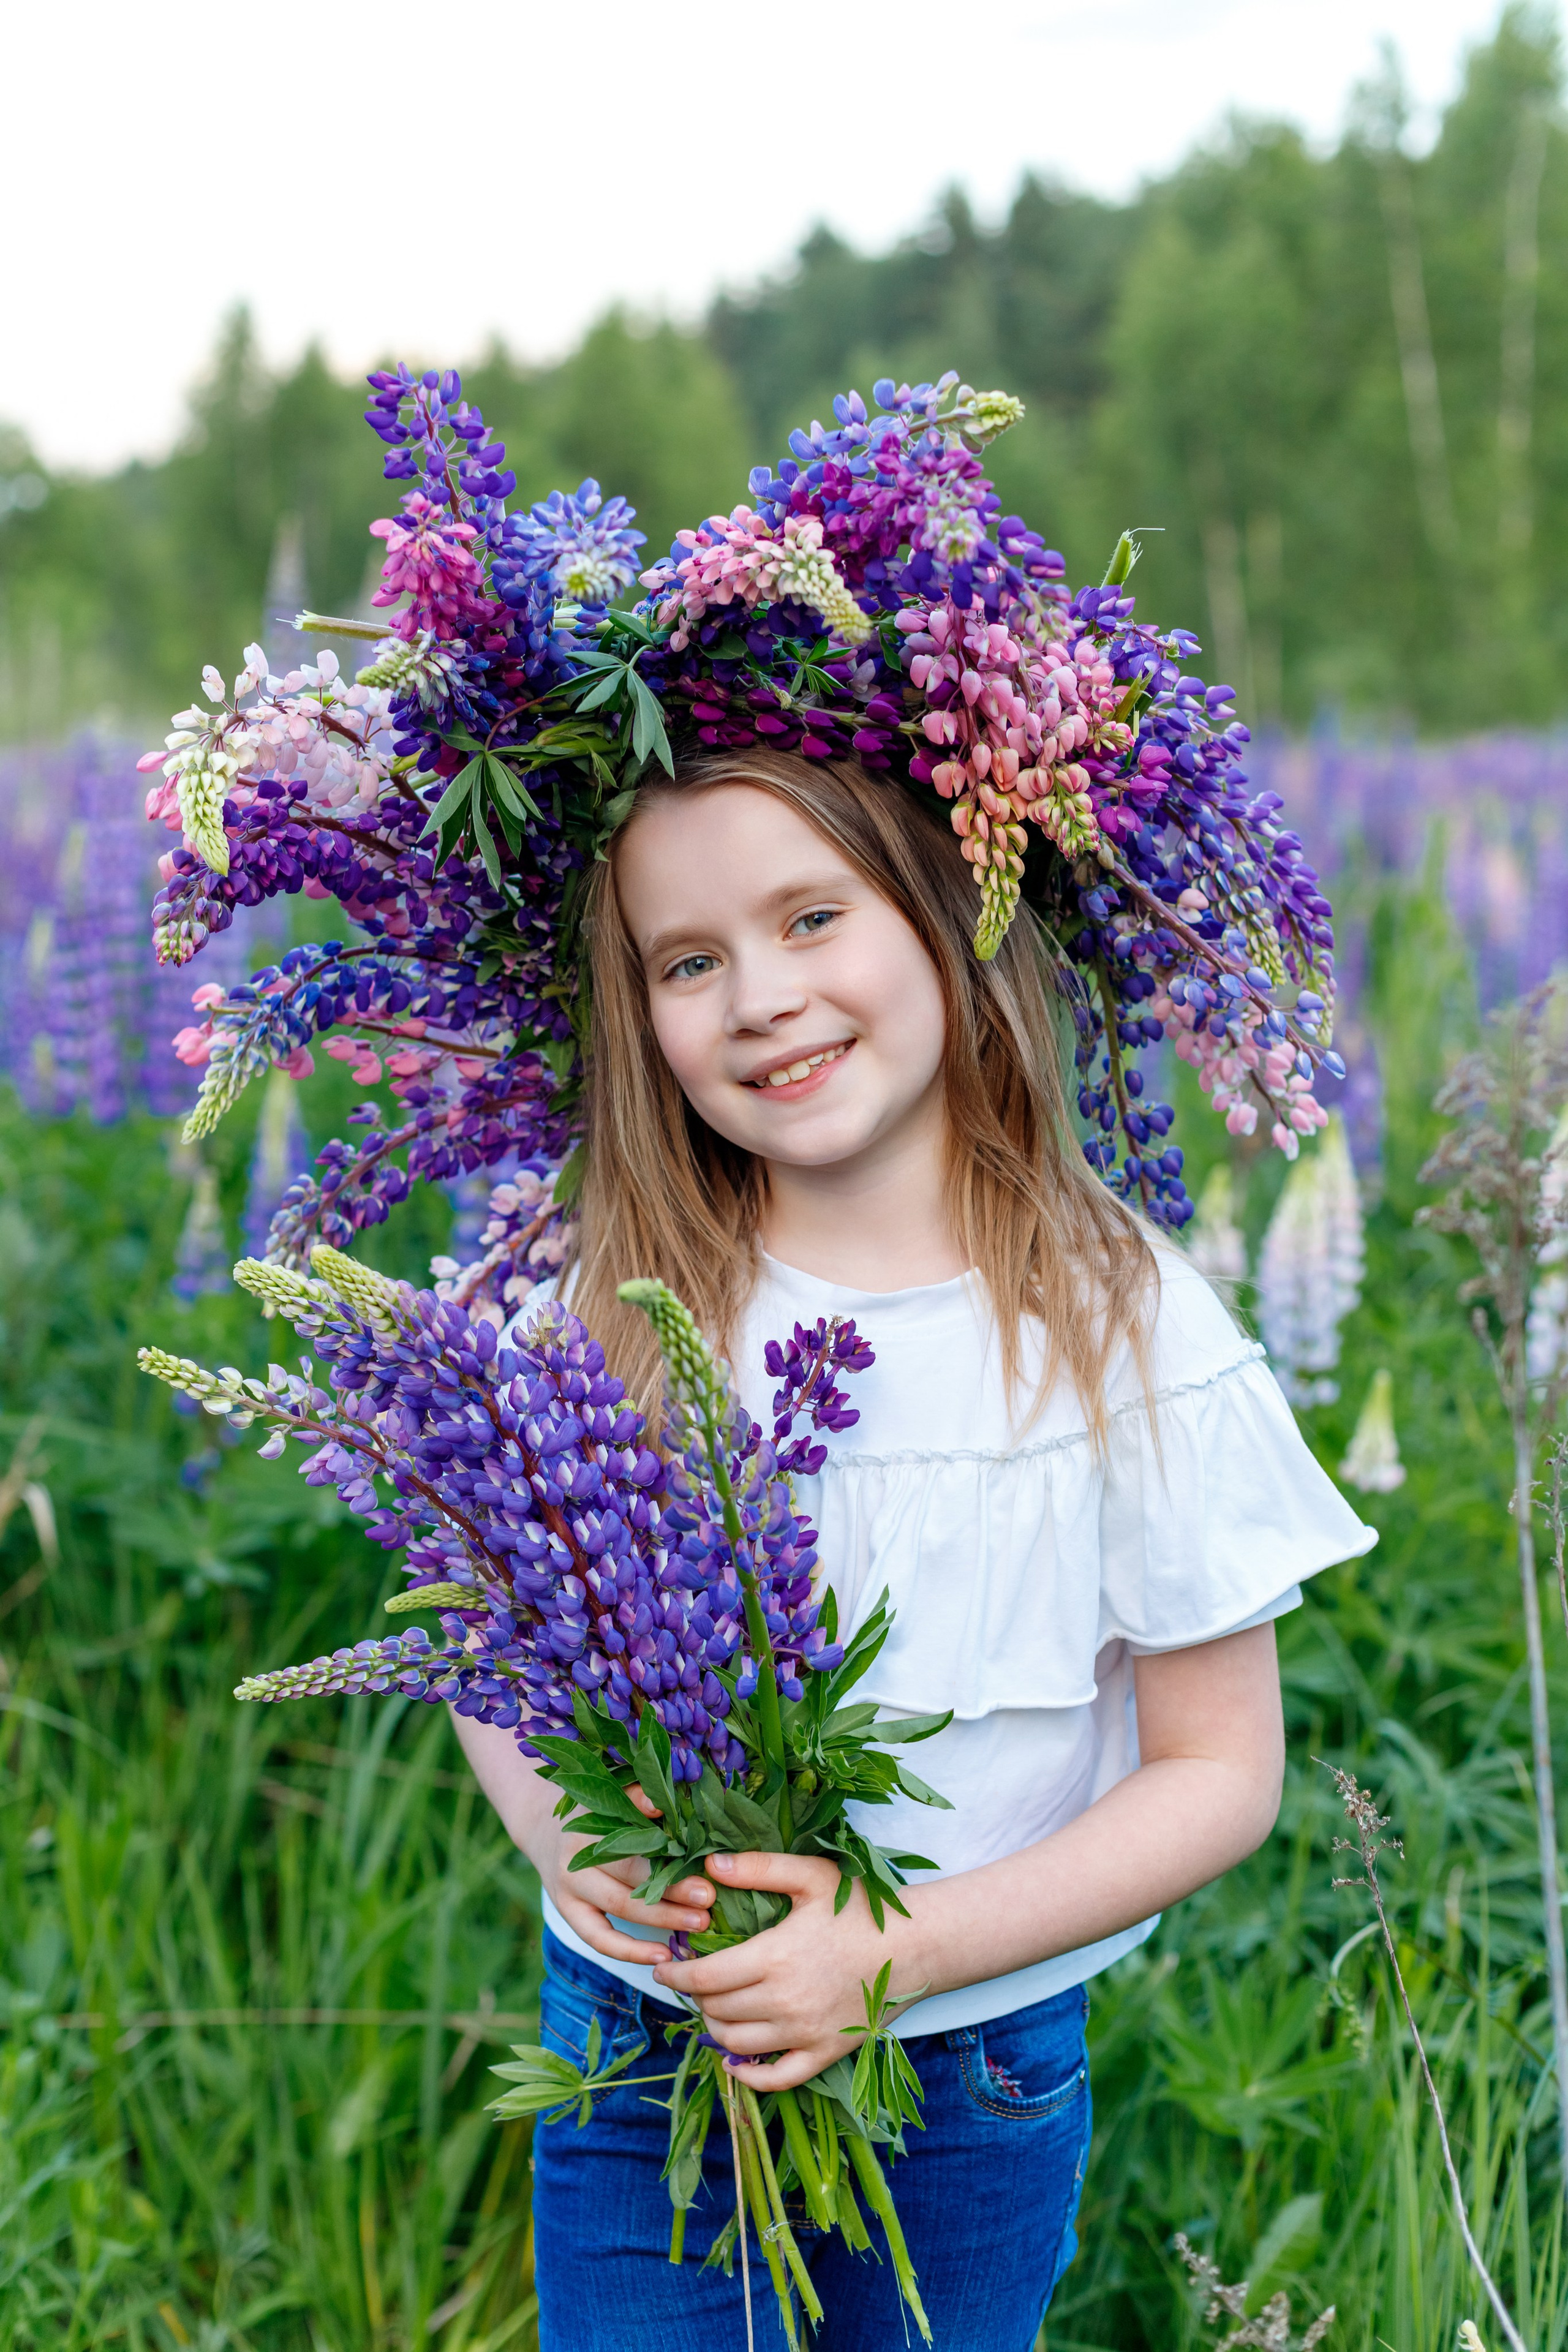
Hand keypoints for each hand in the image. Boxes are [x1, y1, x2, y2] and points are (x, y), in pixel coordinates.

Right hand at [540, 1783, 715, 1968]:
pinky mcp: (568, 1912)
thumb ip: (637, 1797)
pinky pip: (600, 1939)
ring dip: (663, 1917)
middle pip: (630, 1871)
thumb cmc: (595, 1812)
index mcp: (592, 1818)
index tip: (702, 1853)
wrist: (545, 1829)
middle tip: (709, 1896)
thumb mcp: (611, 1796)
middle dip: (674, 1886)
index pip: (634, 1832)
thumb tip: (663, 1803)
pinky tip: (662, 1956)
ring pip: (620, 1905)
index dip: (668, 1845)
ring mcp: (570, 1886)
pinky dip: (631, 1951)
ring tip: (699, 1923)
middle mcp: (577, 1853)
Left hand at [651, 1851, 922, 2092]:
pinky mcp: (824, 2053)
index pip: (705, 1978)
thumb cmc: (862, 1908)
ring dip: (716, 2027)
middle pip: (716, 2011)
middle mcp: (784, 2002)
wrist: (918, 1946)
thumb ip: (760, 1867)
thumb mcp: (811, 1875)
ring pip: (737, 2043)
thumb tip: (710, 1863)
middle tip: (694, 1980)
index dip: (676, 1975)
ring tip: (714, 2007)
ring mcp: (804, 2033)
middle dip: (697, 1996)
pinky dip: (749, 2075)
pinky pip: (776, 2078)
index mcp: (774, 1957)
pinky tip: (735, 2061)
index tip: (664, 1967)